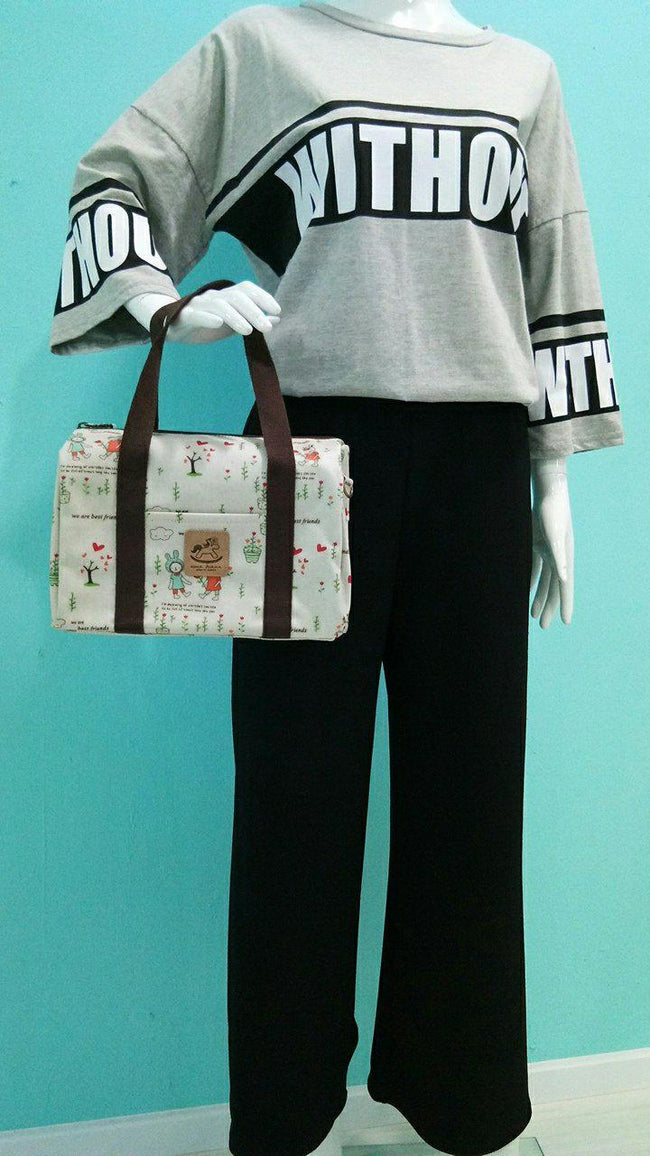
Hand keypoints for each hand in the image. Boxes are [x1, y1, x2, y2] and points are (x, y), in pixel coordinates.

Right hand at [125, 280, 280, 342]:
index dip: (263, 297)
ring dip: (236, 316)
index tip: (277, 311)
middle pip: (236, 297)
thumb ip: (252, 321)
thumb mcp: (231, 325)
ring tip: (248, 331)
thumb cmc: (204, 324)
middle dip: (254, 311)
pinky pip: (196, 314)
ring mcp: (199, 305)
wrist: (170, 326)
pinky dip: (208, 317)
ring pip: (219, 305)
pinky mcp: (184, 315)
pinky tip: (218, 323)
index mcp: (226, 297)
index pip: (247, 290)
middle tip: (266, 328)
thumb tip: (276, 320)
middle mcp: (214, 297)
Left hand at [529, 457, 573, 627]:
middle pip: (554, 589)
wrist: (548, 492)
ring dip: (539, 597)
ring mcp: (548, 552)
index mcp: (564, 558)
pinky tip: (525, 592)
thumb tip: (563, 578)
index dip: (565, 605)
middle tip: (544, 626)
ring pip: (544, 581)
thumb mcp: (554, 534)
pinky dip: (530, 581)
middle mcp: (558, 558)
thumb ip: (559, 556)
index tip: (564, 622)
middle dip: (549, 607)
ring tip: (534, 614)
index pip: (565, 588)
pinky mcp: (537, 545)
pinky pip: (534, 569)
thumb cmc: (552, 511)